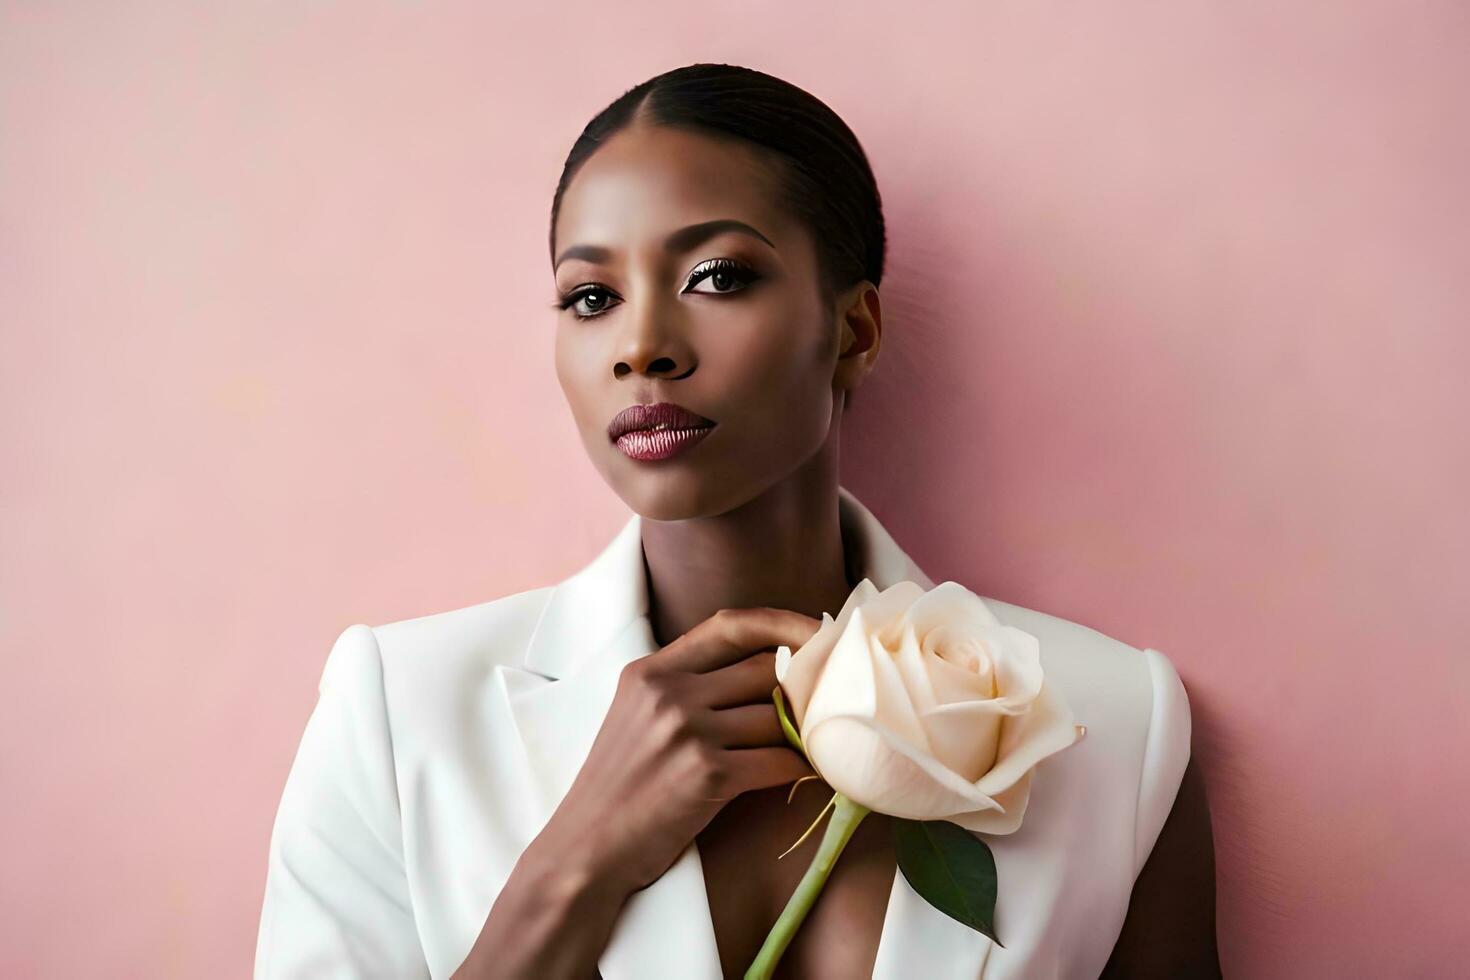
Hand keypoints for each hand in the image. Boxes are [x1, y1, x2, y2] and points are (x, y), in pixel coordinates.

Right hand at [535, 606, 821, 893]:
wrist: (587, 850)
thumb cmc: (619, 787)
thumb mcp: (636, 715)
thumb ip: (686, 685)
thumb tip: (766, 666)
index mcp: (651, 671)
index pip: (730, 624)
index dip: (782, 624)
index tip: (818, 633)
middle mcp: (668, 692)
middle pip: (765, 668)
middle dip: (802, 687)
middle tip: (829, 702)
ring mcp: (687, 732)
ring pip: (778, 716)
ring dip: (804, 733)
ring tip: (816, 743)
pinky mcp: (707, 774)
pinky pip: (779, 760)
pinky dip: (800, 768)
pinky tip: (808, 774)